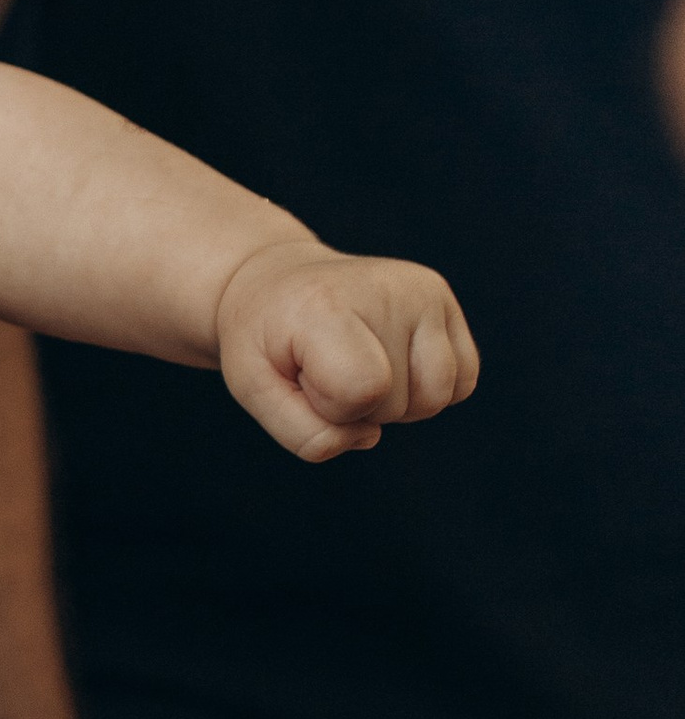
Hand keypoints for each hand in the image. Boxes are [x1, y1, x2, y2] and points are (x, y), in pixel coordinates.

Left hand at [216, 241, 477, 460]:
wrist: (277, 281)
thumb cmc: (266, 342)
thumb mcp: (255, 391)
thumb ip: (304, 434)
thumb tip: (369, 436)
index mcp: (327, 305)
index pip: (364, 390)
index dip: (332, 408)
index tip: (304, 375)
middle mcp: (386, 288)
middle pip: (400, 403)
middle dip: (360, 406)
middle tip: (326, 364)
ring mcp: (421, 290)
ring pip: (438, 397)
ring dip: (398, 402)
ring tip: (359, 362)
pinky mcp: (441, 297)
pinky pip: (463, 380)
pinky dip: (428, 389)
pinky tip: (391, 361)